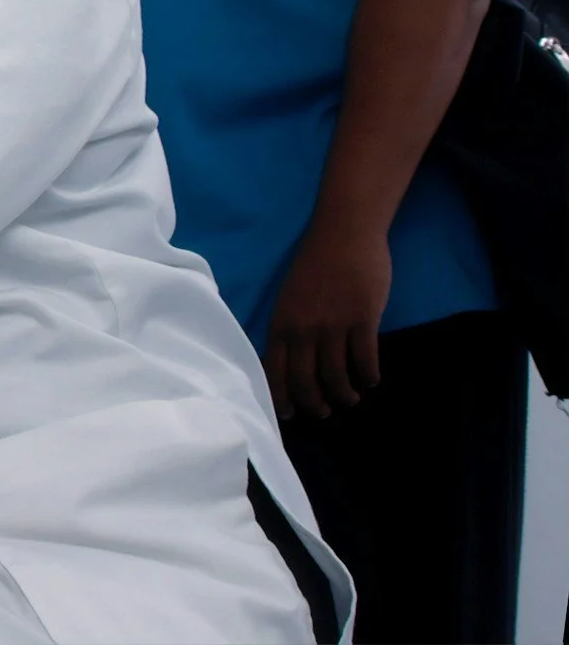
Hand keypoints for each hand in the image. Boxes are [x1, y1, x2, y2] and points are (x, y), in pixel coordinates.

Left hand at [264, 222, 391, 420]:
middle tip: (324, 411)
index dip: (282, 397)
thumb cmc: (316, 263)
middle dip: (315, 404)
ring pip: (336, 377)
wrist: (344, 231)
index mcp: (281, 322)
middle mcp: (303, 329)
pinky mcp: (362, 320)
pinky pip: (365, 360)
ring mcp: (333, 325)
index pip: (275, 371)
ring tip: (350, 397)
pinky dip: (368, 376)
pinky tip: (371, 379)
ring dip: (344, 393)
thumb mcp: (290, 296)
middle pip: (305, 382)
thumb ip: (290, 326)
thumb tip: (294, 360)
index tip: (290, 415)